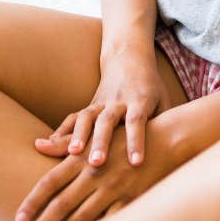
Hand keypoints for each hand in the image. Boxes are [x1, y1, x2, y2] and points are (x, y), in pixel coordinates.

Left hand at [16, 121, 176, 220]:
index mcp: (84, 157)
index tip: (19, 217)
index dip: (34, 200)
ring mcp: (113, 187)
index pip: (52, 181)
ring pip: (84, 215)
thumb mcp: (96, 135)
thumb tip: (38, 144)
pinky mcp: (130, 197)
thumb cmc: (126, 135)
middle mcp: (96, 173)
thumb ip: (65, 143)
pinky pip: (111, 220)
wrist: (166, 137)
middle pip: (63, 202)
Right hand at [34, 49, 170, 168]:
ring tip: (72, 154)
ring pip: (87, 118)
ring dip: (78, 136)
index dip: (137, 141)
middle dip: (102, 142)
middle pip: (109, 121)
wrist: (129, 56)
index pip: (138, 121)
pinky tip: (46, 147)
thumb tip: (173, 153)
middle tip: (96, 164)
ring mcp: (101, 102)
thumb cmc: (150, 86)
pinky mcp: (88, 105)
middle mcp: (118, 101)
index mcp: (140, 100)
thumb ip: (165, 123)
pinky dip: (60, 131)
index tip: (136, 162)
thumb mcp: (164, 100)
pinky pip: (72, 118)